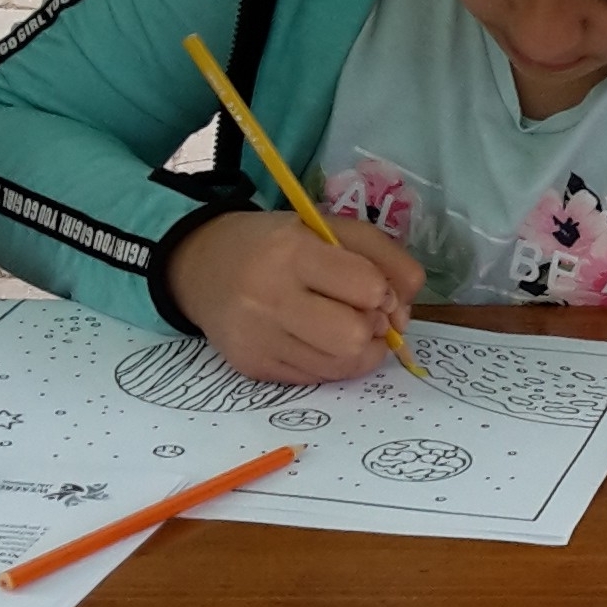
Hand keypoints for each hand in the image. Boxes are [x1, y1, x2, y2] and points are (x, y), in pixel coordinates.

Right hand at [164, 210, 423, 384]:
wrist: (202, 266)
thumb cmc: (278, 244)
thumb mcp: (331, 228)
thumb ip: (386, 258)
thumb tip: (405, 313)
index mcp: (292, 252)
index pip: (367, 287)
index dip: (383, 291)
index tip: (374, 287)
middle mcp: (269, 298)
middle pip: (354, 337)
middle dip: (373, 328)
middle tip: (364, 314)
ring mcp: (258, 338)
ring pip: (341, 366)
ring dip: (359, 350)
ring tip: (345, 327)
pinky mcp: (253, 367)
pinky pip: (317, 378)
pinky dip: (331, 362)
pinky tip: (317, 339)